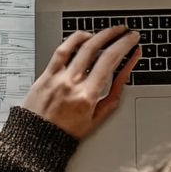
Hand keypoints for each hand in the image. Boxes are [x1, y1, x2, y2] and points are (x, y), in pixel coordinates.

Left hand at [22, 25, 140, 138]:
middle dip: (116, 36)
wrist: (37, 139)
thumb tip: (126, 73)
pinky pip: (61, 50)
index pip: (110, 62)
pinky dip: (75, 39)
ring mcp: (58, 77)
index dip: (125, 46)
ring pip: (80, 46)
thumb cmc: (67, 131)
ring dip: (98, 34)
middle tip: (125, 31)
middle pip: (97, 49)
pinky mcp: (46, 74)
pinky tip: (85, 36)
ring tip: (108, 31)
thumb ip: (114, 94)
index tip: (133, 40)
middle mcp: (72, 84)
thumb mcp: (98, 117)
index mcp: (87, 96)